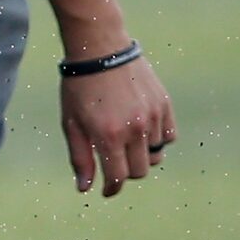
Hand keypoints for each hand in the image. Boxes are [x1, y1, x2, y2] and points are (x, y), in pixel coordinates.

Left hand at [60, 52, 176, 197]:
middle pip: (140, 171)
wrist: (100, 49)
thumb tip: (85, 188)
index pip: (118, 178)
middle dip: (125, 172)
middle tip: (114, 163)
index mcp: (108, 135)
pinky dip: (158, 140)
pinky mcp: (164, 104)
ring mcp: (152, 116)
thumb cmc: (79, 88)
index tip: (106, 190)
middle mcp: (134, 128)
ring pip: (156, 155)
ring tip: (126, 141)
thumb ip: (80, 158)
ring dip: (141, 155)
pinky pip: (168, 136)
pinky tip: (142, 131)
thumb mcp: (71, 124)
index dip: (111, 189)